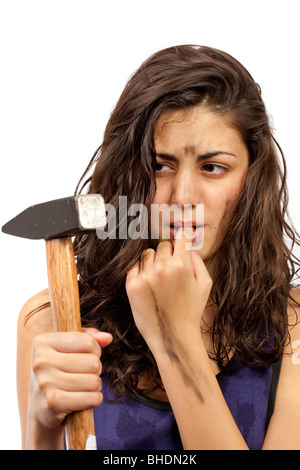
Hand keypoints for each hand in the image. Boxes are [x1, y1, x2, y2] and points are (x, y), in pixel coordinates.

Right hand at [27, 328, 111, 430]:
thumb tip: (107, 338)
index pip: (88, 341)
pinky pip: (92, 399)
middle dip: (95, 370)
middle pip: (93, 362)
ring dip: (95, 386)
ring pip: (94, 381)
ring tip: (82, 387)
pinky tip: (82, 399)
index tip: (85, 356)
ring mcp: (45, 383)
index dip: (95, 350)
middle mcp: (41, 361)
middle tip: (84, 375)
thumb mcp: (68, 348)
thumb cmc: (57, 371)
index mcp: (43, 342)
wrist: (37, 408)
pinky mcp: (53, 404)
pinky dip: (94, 399)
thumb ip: (89, 337)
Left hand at [125, 228, 211, 353]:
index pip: (178, 238)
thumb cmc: (191, 310)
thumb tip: (187, 244)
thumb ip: (198, 260)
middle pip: (162, 245)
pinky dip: (141, 272)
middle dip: (167, 254)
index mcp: (182, 264)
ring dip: (153, 262)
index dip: (180, 241)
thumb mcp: (205, 284)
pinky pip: (134, 266)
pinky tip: (149, 285)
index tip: (178, 244)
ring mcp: (146, 276)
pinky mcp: (132, 286)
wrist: (173, 336)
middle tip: (170, 270)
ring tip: (159, 279)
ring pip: (147, 254)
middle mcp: (163, 267)